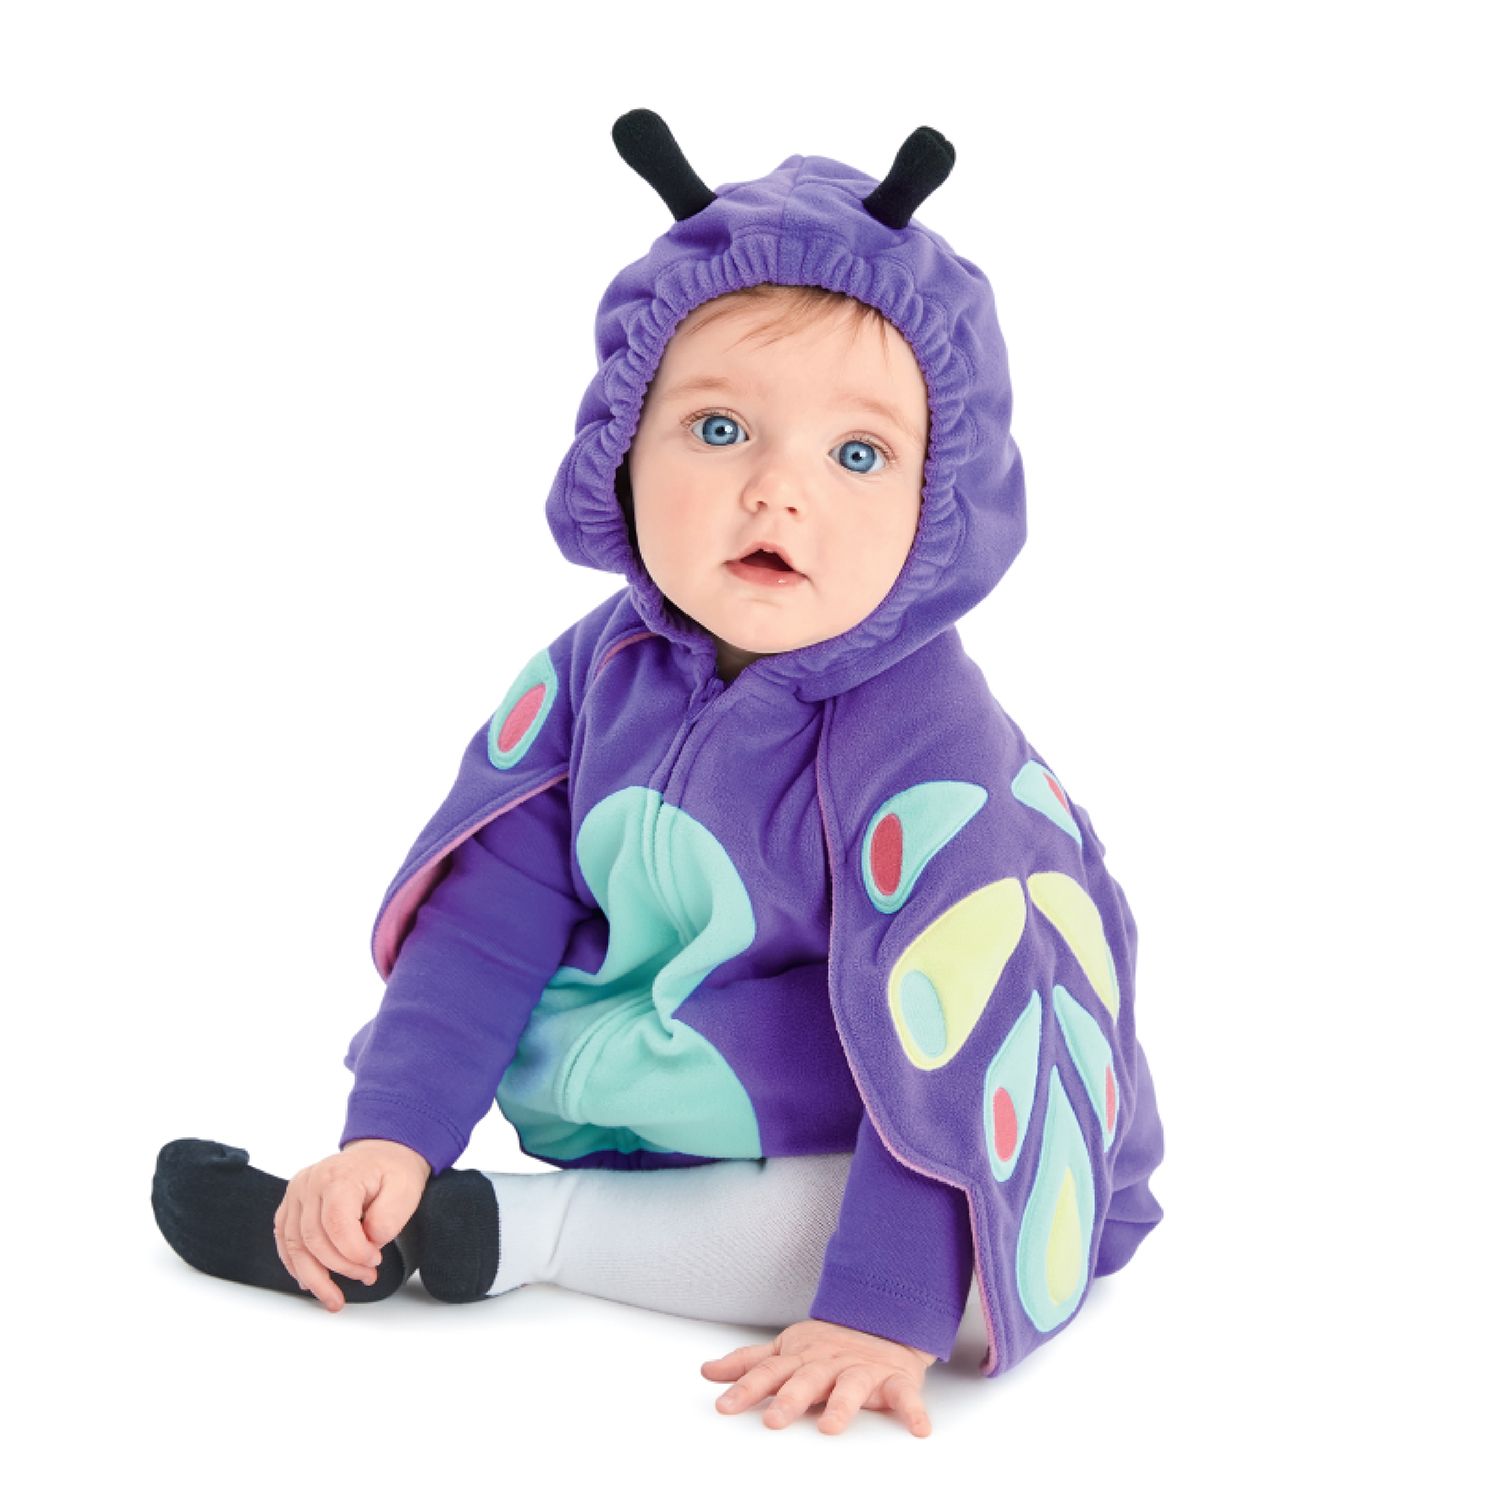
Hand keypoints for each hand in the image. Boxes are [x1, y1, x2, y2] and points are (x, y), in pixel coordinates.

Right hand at [272, 1139, 431, 1311]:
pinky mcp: (291, 1205)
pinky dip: (296, 1265)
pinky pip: (285, 1241)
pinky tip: (311, 1282)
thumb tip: (368, 1244)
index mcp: (338, 1176)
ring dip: (315, 1277)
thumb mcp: (405, 1190)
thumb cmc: (393, 1172)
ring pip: (294, 1246)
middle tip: (367, 1277)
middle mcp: (310, 1183)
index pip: (335, 1225)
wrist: (381, 1154)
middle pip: (314, 1239)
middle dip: (341, 1267)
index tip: (375, 1262)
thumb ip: (388, 1219)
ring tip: (335, 1299)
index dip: (354, 1252)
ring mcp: (296, 1194)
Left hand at [702, 1318, 937, 1436]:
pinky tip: (919, 1430)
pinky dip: (914, 1412)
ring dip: (842, 1406)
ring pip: (851, 1388)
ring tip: (831, 1427)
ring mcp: (862, 1371)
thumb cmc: (828, 1345)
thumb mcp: (785, 1349)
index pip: (768, 1373)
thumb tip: (707, 1372)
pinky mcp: (895, 1380)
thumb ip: (748, 1363)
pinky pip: (906, 1397)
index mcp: (801, 1359)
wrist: (884, 1319)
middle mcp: (829, 1364)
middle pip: (806, 1381)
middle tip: (773, 1421)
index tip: (724, 1407)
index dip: (746, 1389)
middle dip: (790, 1399)